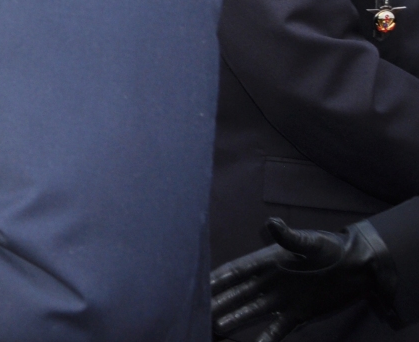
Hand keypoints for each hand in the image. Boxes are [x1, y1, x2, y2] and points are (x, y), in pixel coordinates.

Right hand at [211, 218, 393, 340]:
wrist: (358, 267)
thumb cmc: (332, 249)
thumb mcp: (312, 242)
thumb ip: (290, 238)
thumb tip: (271, 224)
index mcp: (267, 262)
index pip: (236, 271)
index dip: (216, 279)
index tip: (198, 286)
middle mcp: (268, 282)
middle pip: (237, 294)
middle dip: (216, 302)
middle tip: (198, 312)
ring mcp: (281, 301)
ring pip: (250, 311)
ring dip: (233, 319)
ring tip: (214, 328)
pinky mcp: (297, 315)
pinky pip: (277, 330)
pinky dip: (265, 339)